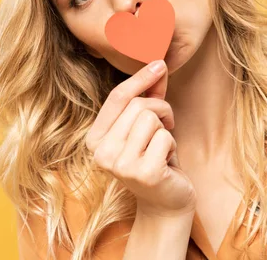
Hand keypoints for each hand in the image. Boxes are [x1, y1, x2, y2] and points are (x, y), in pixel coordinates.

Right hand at [85, 60, 196, 217]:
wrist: (166, 201)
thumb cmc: (155, 158)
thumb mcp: (147, 125)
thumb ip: (148, 96)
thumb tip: (158, 64)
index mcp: (95, 140)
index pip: (116, 99)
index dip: (140, 78)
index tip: (160, 64)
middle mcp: (101, 153)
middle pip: (138, 105)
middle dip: (160, 109)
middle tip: (165, 127)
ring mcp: (121, 165)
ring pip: (151, 118)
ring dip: (166, 129)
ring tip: (163, 146)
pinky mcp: (144, 173)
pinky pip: (165, 137)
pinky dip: (172, 145)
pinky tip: (167, 162)